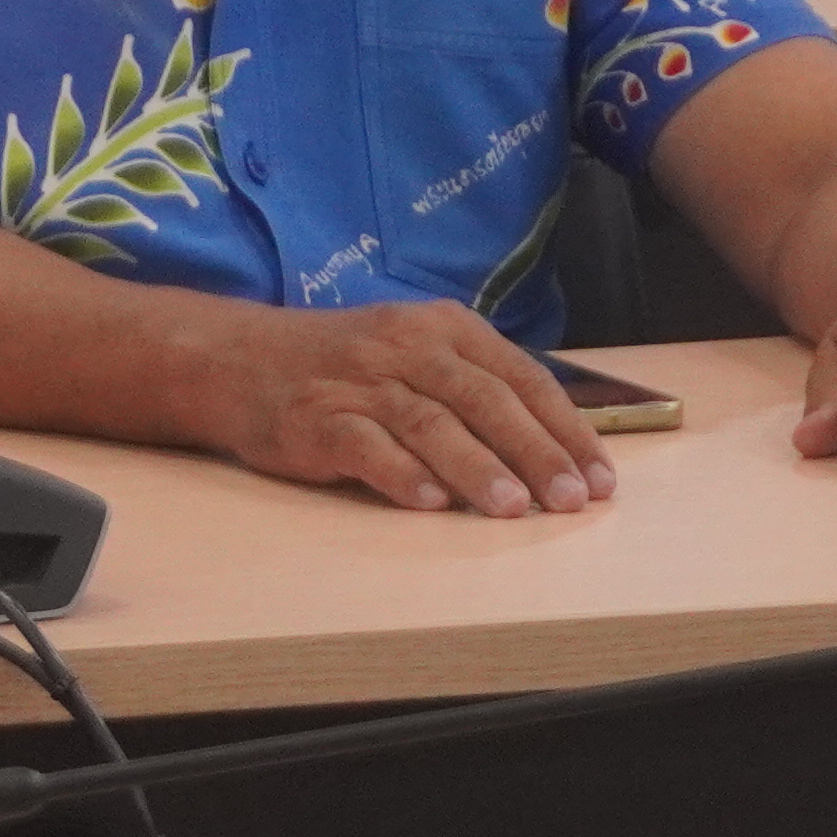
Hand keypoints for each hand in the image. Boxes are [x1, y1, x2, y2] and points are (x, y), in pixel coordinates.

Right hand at [180, 298, 614, 517]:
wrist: (236, 358)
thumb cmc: (342, 366)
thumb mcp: (414, 353)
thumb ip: (475, 388)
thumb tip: (557, 452)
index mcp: (442, 328)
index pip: (522, 377)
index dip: (566, 429)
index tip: (600, 477)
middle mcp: (404, 346)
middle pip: (485, 399)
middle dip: (536, 452)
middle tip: (572, 499)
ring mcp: (359, 381)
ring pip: (431, 423)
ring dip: (478, 468)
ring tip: (513, 508)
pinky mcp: (316, 417)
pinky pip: (366, 446)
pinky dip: (401, 474)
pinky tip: (430, 503)